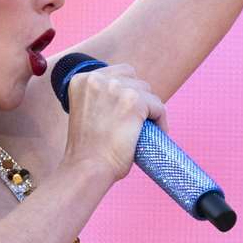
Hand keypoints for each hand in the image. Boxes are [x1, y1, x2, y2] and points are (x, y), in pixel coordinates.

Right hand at [60, 63, 170, 182]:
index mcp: (82, 80)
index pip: (117, 73)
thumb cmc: (88, 150)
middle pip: (134, 80)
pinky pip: (159, 107)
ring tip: (146, 130)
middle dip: (139, 99)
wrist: (87, 168)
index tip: (128, 111)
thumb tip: (128, 96)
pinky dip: (161, 122)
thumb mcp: (88, 113)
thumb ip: (102, 99)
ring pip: (148, 93)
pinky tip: (157, 134)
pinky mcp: (134, 101)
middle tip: (138, 122)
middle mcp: (98, 79)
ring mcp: (116, 88)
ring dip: (150, 110)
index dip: (126, 91)